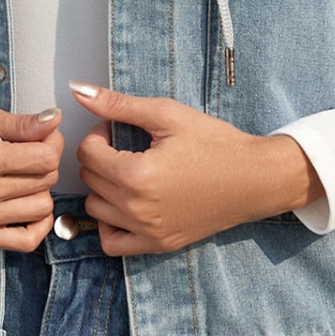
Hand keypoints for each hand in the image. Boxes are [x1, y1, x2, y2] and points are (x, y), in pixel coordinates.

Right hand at [0, 106, 63, 249]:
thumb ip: (20, 123)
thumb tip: (55, 120)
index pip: (45, 158)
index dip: (52, 143)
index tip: (44, 137)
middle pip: (46, 181)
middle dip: (47, 162)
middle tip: (32, 152)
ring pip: (41, 208)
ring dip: (41, 190)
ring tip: (24, 176)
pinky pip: (26, 241)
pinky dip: (37, 224)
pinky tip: (29, 205)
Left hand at [69, 81, 321, 255]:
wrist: (255, 178)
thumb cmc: (215, 143)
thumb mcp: (167, 115)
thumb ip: (119, 105)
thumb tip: (79, 90)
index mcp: (137, 176)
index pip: (87, 153)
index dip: (98, 134)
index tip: (117, 129)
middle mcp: (137, 210)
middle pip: (89, 180)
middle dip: (100, 157)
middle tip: (125, 146)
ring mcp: (147, 232)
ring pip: (95, 210)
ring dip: (103, 188)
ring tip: (127, 172)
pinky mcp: (158, 245)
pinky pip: (112, 244)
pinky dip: (110, 224)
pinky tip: (126, 204)